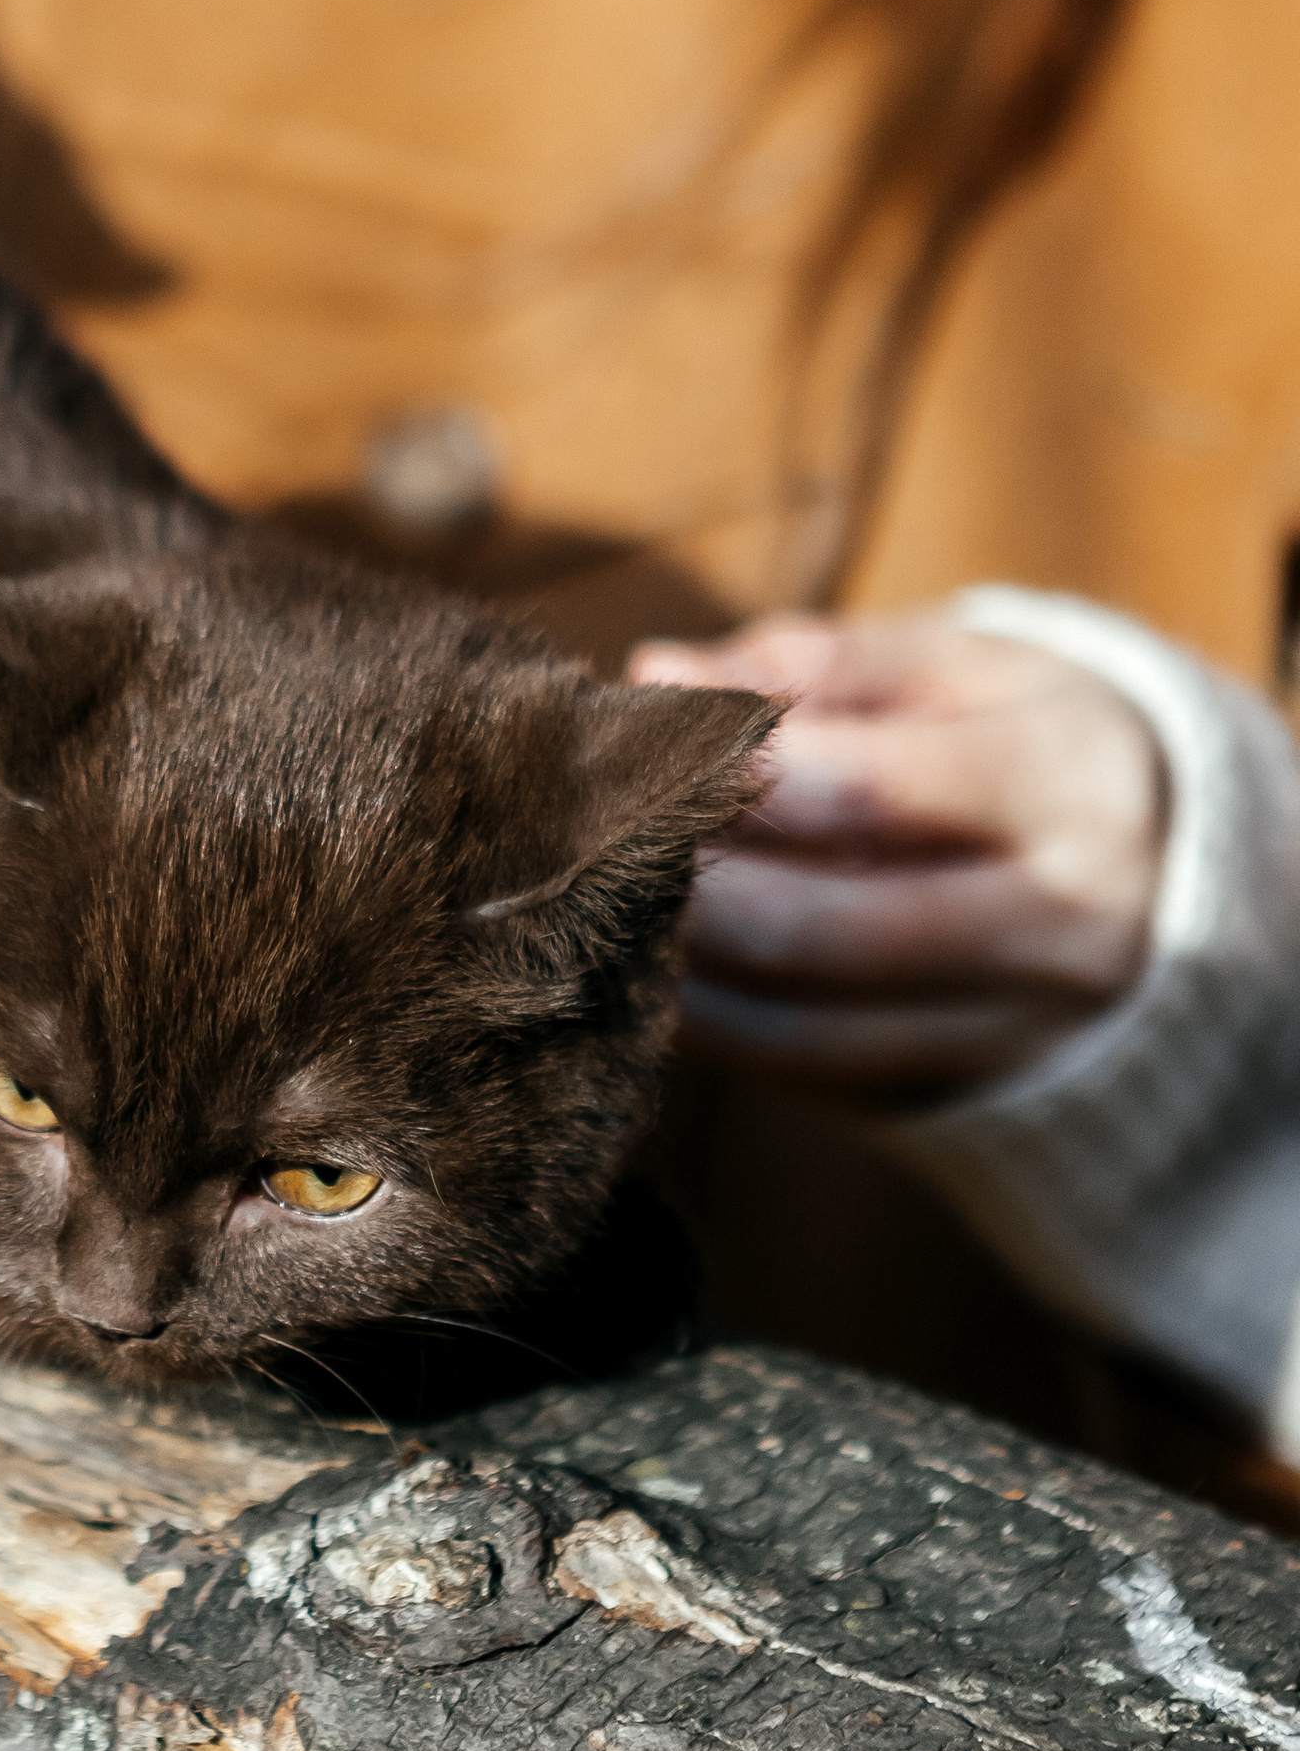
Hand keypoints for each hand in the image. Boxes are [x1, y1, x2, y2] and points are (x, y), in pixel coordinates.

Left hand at [625, 607, 1165, 1103]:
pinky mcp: (963, 1089)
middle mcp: (1060, 924)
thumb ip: (820, 661)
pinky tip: (641, 972)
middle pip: (821, 926)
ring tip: (591, 907)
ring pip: (804, 1022)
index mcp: (1067, 784)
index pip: (868, 789)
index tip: (628, 744)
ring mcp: (1015, 1027)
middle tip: (578, 843)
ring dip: (676, 970)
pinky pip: (809, 1075)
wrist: (1173, 885)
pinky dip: (710, 1028)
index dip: (727, 772)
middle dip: (680, 886)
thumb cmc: (1028, 747)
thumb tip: (659, 671)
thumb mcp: (967, 670)